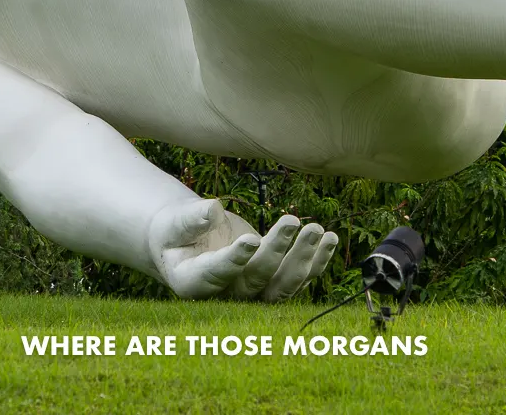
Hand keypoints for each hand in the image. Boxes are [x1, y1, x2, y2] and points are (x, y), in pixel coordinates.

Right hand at [147, 198, 338, 300]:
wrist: (186, 241)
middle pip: (257, 281)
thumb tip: (213, 210)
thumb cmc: (176, 231)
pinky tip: (329, 239)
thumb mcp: (175, 222)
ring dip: (304, 259)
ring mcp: (253, 292)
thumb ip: (191, 218)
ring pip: (283, 285)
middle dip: (278, 252)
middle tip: (293, 220)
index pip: (217, 274)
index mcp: (194, 282)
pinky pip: (298, 278)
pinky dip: (316, 261)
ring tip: (318, 230)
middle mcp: (226, 295)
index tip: (251, 239)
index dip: (234, 261)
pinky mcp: (272, 281)